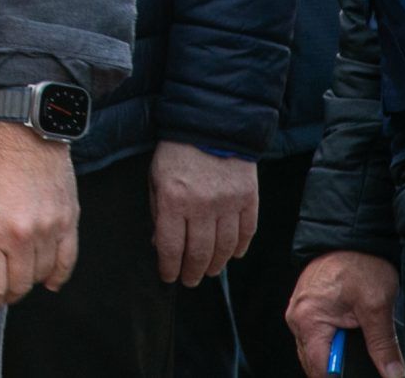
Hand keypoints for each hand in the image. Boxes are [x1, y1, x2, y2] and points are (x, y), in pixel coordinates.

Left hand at [0, 118, 78, 310]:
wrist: (25, 137)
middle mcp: (20, 236)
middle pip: (18, 286)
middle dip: (8, 293)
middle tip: (3, 291)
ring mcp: (48, 230)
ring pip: (42, 276)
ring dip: (31, 282)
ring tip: (22, 278)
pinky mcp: (68, 222)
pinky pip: (67, 262)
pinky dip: (58, 276)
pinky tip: (49, 281)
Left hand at [149, 140, 257, 285]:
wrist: (210, 125)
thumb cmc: (176, 152)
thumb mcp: (156, 179)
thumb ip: (157, 212)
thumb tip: (159, 245)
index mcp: (173, 200)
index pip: (170, 247)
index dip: (169, 268)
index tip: (168, 277)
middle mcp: (201, 206)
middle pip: (198, 253)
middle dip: (192, 272)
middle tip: (190, 280)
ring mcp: (228, 204)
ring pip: (224, 248)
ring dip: (216, 265)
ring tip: (209, 271)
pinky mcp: (248, 199)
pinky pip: (246, 232)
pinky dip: (239, 248)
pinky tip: (233, 255)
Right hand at [287, 250, 404, 377]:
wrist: (351, 234)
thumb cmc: (360, 263)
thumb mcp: (378, 306)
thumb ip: (384, 346)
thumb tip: (394, 376)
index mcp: (308, 320)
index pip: (320, 370)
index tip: (361, 377)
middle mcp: (296, 318)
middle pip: (314, 364)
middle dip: (338, 370)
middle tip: (364, 365)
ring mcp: (299, 312)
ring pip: (314, 351)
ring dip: (335, 356)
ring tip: (357, 349)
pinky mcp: (306, 307)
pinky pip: (314, 337)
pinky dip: (331, 344)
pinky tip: (349, 337)